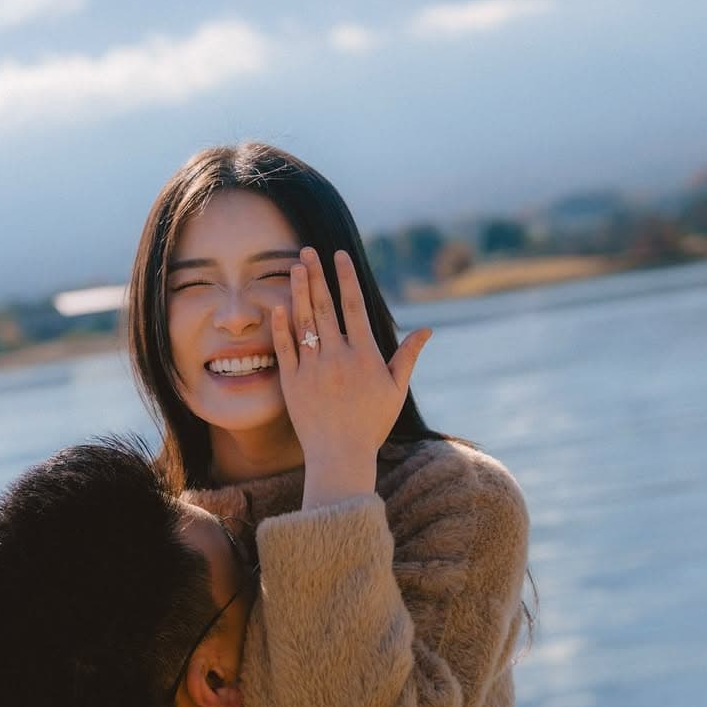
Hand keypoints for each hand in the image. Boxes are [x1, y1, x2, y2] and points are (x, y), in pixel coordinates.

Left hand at [271, 248, 431, 505]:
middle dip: (317, 275)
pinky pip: (285, 348)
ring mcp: (313, 369)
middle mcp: (338, 357)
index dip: (346, 278)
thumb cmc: (372, 423)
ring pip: (304, 322)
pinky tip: (279, 305)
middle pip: (325, 307)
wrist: (341, 456)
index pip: (354, 306)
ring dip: (299, 292)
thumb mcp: (395, 389)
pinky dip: (282, 326)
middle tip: (308, 250)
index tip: (339, 255)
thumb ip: (408, 356)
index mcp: (364, 355)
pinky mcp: (293, 382)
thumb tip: (427, 329)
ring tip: (295, 267)